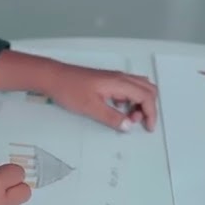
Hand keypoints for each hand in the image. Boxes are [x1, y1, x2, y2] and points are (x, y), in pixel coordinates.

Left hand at [40, 63, 158, 132]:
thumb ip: (112, 117)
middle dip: (148, 107)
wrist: (54, 77)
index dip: (151, 113)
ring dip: (140, 103)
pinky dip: (131, 100)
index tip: (148, 127)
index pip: (146, 96)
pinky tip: (118, 110)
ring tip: (127, 118)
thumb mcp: (91, 108)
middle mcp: (120, 78)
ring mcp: (114, 78)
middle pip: (148, 89)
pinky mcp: (107, 81)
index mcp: (119, 83)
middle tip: (138, 122)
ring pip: (139, 88)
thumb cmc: (69, 89)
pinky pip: (128, 88)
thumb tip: (128, 126)